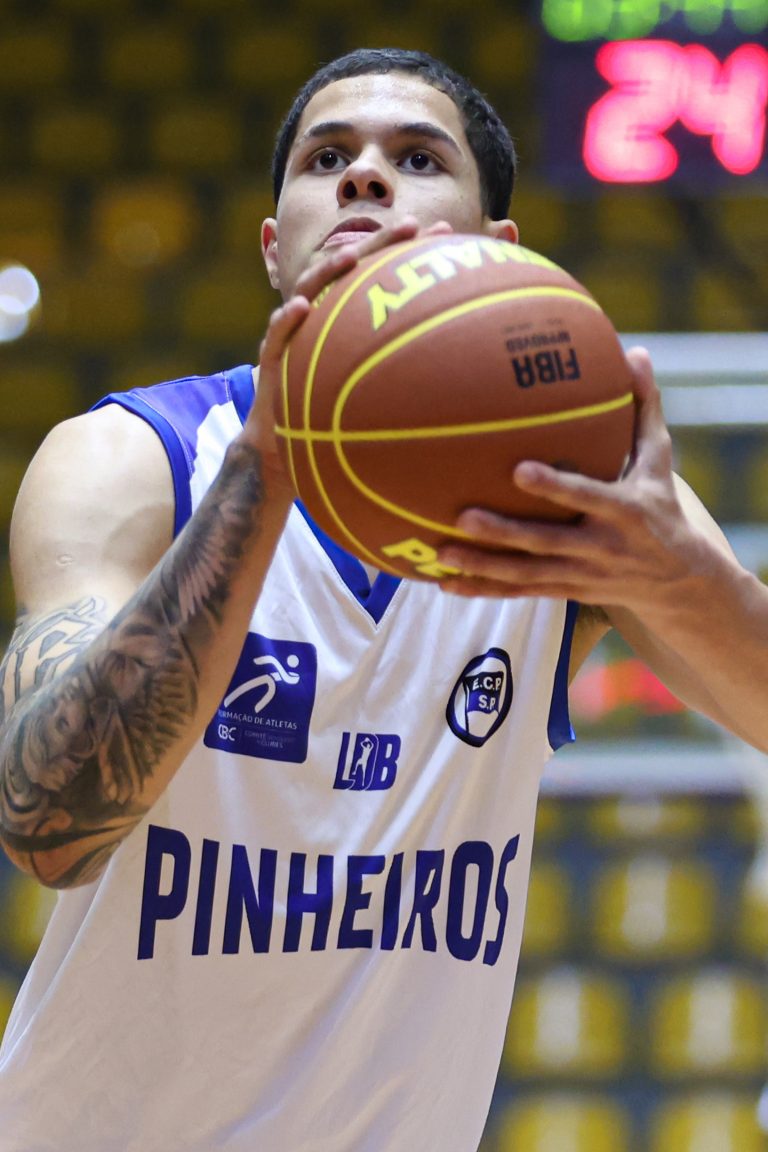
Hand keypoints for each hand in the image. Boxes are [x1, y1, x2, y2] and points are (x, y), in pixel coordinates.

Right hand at [245, 217, 453, 491]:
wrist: (288, 447)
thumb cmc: (335, 416)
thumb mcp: (377, 392)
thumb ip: (409, 372)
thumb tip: (464, 372)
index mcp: (348, 315)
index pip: (380, 273)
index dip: (410, 251)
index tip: (444, 232)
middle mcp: (323, 314)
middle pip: (350, 268)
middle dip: (378, 243)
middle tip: (411, 226)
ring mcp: (295, 332)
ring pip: (308, 290)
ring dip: (329, 271)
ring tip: (350, 258)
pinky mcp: (272, 358)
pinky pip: (276, 336)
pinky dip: (286, 320)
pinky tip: (299, 310)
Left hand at [437, 348, 705, 611]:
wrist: (679, 582)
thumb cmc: (661, 506)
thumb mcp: (659, 461)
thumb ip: (643, 408)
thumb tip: (634, 352)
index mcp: (624, 510)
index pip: (587, 497)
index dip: (556, 487)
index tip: (518, 470)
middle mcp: (601, 547)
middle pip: (546, 541)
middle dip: (504, 533)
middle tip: (462, 516)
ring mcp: (580, 573)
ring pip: (526, 574)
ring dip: (483, 566)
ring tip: (441, 553)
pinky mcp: (565, 590)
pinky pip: (519, 591)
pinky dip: (483, 589)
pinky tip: (445, 582)